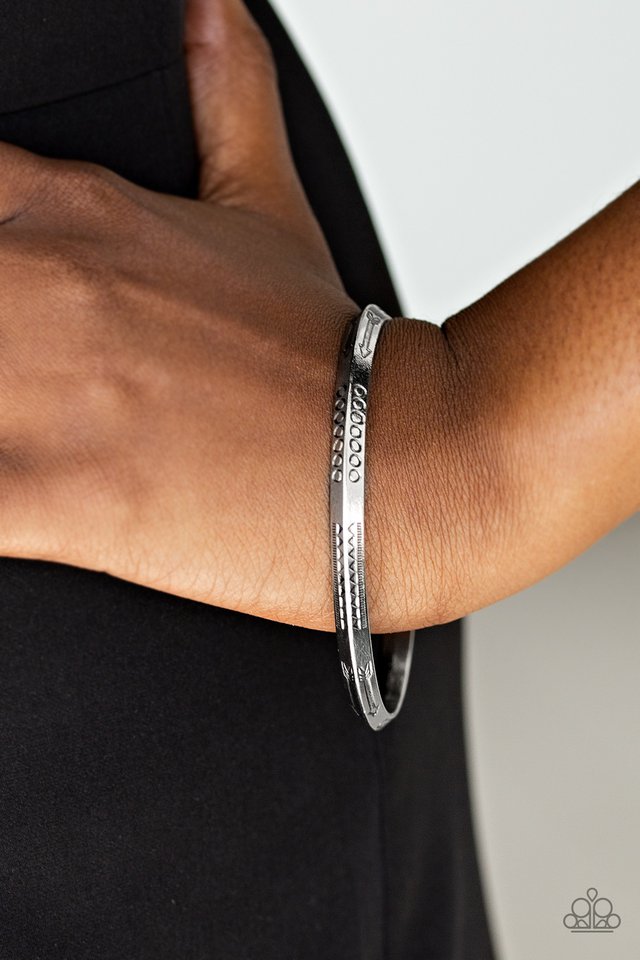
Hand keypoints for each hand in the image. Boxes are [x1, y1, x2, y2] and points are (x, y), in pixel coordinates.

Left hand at [0, 0, 368, 629]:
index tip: (5, 293)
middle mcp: (41, 286)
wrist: (401, 460)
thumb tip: (214, 10)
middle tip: (16, 370)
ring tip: (24, 426)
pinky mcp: (50, 496)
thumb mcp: (268, 206)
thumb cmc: (331, 358)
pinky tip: (22, 499)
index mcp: (75, 212)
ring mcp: (37, 390)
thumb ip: (226, 96)